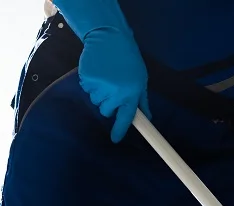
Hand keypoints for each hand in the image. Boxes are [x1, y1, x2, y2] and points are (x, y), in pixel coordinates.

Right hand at [77, 24, 149, 141]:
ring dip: (100, 93)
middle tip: (114, 88)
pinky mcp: (87, 79)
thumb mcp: (141, 80)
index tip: (115, 139)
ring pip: (96, 101)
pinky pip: (87, 89)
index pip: (125, 118)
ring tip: (106, 77)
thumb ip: (141, 101)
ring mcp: (99, 87)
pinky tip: (98, 71)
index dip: (120, 130)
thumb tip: (147, 118)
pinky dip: (91, 83)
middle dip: (109, 104)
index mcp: (130, 94)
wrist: (109, 38)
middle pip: (106, 111)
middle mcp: (114, 93)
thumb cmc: (128, 60)